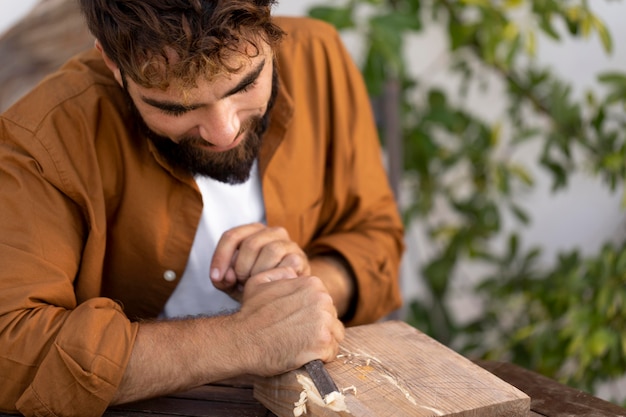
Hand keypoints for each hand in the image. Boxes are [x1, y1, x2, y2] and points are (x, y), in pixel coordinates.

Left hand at [210, 223, 310, 300]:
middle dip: (241, 267)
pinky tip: (272, 287)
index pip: (232, 236)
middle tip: (241, 283)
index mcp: (252, 231)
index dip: (220, 257)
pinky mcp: (300, 258)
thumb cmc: (255, 286)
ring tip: (257, 285)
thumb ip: (222, 279)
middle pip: (250, 244)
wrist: (282, 299)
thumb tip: (227, 276)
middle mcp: (272, 232)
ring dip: (259, 272)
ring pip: (271, 250)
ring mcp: (288, 243)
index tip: (216, 277)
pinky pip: (287, 263)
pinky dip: (276, 277)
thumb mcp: (232, 283)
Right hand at [230, 267, 344, 375]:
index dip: (312, 315)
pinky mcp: (323, 344)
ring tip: (301, 347)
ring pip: (334, 335)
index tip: (298, 323)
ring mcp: (324, 322)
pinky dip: (320, 357)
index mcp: (312, 284)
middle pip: (332, 318)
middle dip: (318, 328)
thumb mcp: (260, 281)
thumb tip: (293, 271)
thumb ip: (282, 273)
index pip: (324, 302)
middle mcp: (323, 300)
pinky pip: (331, 353)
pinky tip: (304, 356)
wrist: (242, 340)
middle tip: (298, 337)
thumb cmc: (250, 314)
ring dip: (321, 343)